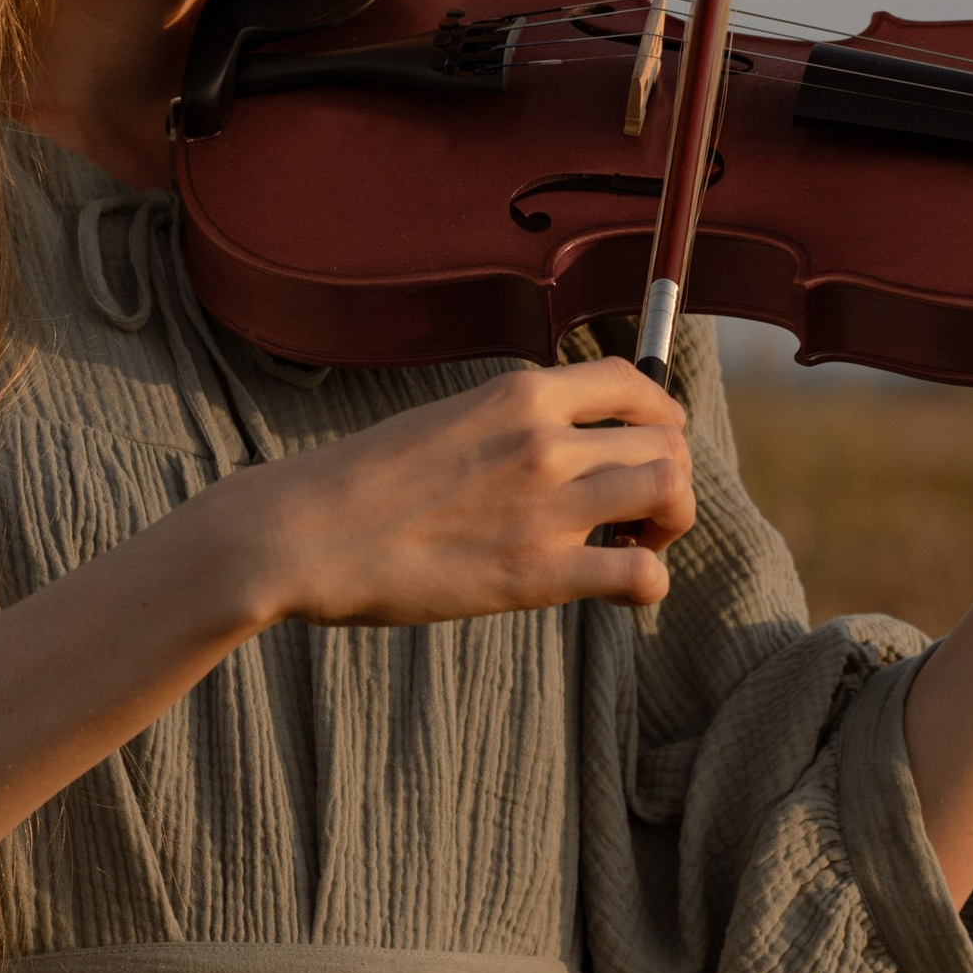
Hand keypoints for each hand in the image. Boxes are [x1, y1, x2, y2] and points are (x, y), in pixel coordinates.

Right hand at [216, 357, 695, 625]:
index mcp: (520, 394)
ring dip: (669, 524)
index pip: (636, 382)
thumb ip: (512, 425)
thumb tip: (562, 443)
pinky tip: (617, 590)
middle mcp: (544, 440)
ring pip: (671, 493)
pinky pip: (644, 573)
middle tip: (635, 515)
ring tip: (630, 546)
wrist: (302, 534)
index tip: (645, 448)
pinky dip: (649, 584)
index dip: (661, 417)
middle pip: (667, 440)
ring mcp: (545, 505)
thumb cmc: (363, 485)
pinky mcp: (537, 574)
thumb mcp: (448, 420)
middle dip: (669, 478)